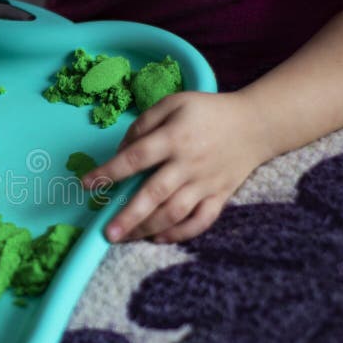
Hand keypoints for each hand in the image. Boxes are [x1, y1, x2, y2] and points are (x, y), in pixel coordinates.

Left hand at [83, 91, 269, 243]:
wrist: (256, 124)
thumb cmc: (207, 112)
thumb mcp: (174, 103)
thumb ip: (144, 124)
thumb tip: (121, 151)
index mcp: (175, 137)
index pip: (136, 157)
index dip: (109, 172)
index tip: (86, 184)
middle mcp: (189, 163)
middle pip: (155, 194)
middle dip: (129, 216)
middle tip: (106, 233)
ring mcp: (206, 183)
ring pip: (175, 213)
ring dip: (148, 228)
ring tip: (124, 238)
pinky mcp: (220, 196)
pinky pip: (200, 221)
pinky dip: (180, 233)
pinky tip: (158, 237)